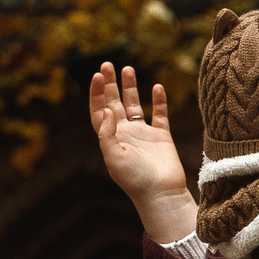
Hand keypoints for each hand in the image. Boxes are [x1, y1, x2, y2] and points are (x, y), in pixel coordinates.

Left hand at [89, 62, 195, 243]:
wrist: (161, 194)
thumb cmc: (135, 179)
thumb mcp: (114, 157)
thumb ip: (107, 134)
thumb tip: (106, 110)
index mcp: (110, 139)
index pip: (99, 111)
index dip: (96, 94)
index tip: (98, 76)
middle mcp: (125, 134)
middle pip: (114, 103)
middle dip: (109, 84)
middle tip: (107, 64)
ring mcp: (143, 134)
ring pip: (135, 105)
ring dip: (130, 88)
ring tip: (127, 68)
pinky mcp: (162, 137)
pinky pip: (160, 115)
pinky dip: (159, 101)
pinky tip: (156, 86)